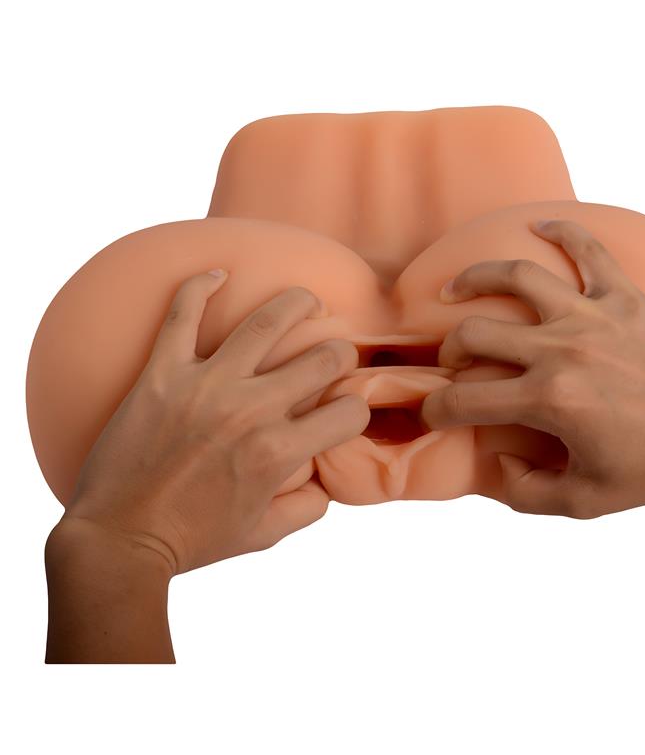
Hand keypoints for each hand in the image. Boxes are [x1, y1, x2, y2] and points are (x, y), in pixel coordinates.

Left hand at [51, 270, 369, 575]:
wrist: (119, 540)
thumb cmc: (193, 540)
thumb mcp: (264, 534)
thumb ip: (308, 507)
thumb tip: (325, 478)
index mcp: (279, 451)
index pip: (349, 412)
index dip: (355, 411)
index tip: (344, 412)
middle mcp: (251, 410)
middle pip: (323, 358)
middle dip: (341, 354)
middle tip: (334, 355)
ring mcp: (206, 385)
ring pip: (266, 322)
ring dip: (297, 304)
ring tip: (307, 300)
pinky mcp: (162, 374)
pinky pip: (182, 315)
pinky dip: (199, 287)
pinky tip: (217, 274)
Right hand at [420, 219, 644, 516]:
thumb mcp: (586, 502)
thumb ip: (527, 492)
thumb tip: (498, 462)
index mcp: (549, 401)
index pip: (464, 400)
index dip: (435, 410)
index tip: (433, 414)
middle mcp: (562, 351)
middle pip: (475, 334)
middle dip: (449, 352)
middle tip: (454, 365)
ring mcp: (593, 317)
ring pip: (516, 278)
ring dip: (474, 279)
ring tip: (454, 288)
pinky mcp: (624, 298)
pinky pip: (589, 250)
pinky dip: (562, 231)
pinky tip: (539, 225)